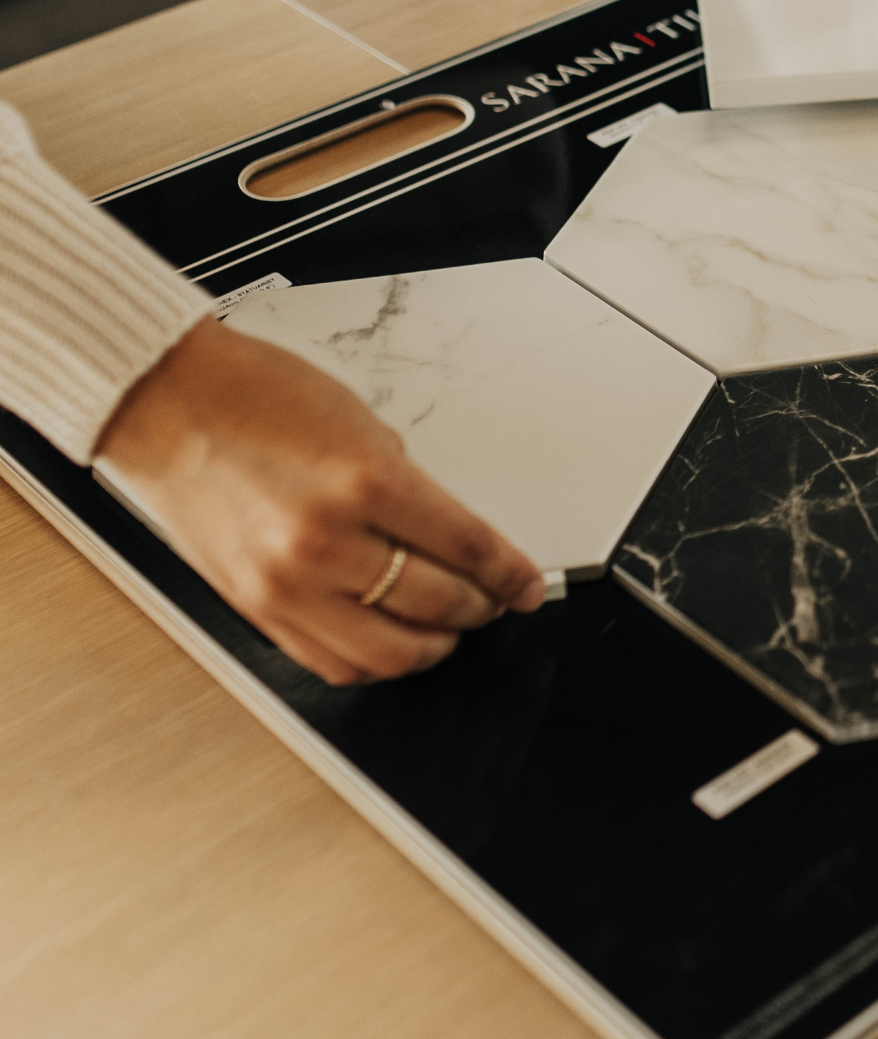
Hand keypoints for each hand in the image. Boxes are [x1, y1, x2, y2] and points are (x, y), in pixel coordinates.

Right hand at [98, 317, 544, 685]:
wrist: (168, 403)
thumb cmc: (256, 397)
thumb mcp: (362, 424)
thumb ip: (409, 486)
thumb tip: (452, 539)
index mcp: (366, 482)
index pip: (468, 546)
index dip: (510, 573)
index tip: (528, 585)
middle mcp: (325, 541)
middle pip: (437, 603)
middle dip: (481, 607)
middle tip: (495, 600)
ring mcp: (285, 584)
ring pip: (388, 652)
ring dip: (434, 646)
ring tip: (452, 627)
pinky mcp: (254, 608)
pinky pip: (330, 662)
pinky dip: (375, 662)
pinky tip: (395, 643)